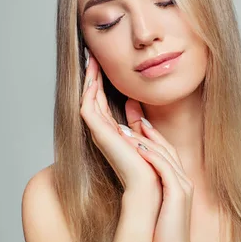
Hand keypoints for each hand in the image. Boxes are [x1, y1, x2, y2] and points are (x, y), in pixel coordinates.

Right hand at [79, 50, 161, 200]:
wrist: (150, 186)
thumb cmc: (152, 166)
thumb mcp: (147, 137)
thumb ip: (138, 121)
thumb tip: (132, 102)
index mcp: (113, 132)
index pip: (103, 102)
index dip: (102, 82)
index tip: (102, 64)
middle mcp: (104, 131)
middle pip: (93, 97)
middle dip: (92, 76)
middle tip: (92, 55)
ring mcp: (99, 133)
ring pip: (88, 99)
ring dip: (89, 79)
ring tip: (91, 60)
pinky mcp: (99, 134)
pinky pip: (88, 108)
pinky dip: (89, 92)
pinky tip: (92, 78)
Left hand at [118, 101, 194, 241]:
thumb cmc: (163, 234)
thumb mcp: (155, 205)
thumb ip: (149, 188)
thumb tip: (136, 177)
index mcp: (176, 181)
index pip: (162, 149)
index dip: (147, 130)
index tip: (133, 115)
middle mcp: (182, 179)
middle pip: (164, 144)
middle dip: (146, 124)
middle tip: (130, 104)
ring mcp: (182, 185)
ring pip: (164, 153)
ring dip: (144, 137)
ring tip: (125, 125)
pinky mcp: (178, 194)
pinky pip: (165, 168)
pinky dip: (151, 154)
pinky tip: (138, 145)